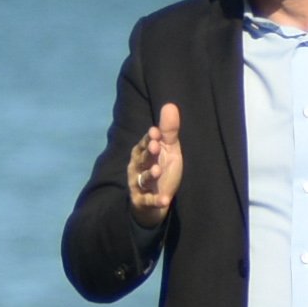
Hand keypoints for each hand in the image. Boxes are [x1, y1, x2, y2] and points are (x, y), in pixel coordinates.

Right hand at [127, 102, 184, 226]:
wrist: (154, 202)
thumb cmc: (161, 170)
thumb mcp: (168, 150)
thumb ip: (168, 131)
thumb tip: (170, 104)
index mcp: (142, 153)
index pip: (145, 144)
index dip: (149, 139)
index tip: (156, 132)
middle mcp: (137, 167)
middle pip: (142, 159)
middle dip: (148, 153)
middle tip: (156, 146)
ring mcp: (139, 185)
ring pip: (144, 179)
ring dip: (150, 174)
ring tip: (157, 170)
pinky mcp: (143, 201)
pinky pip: (148, 201)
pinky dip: (156, 200)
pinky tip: (165, 200)